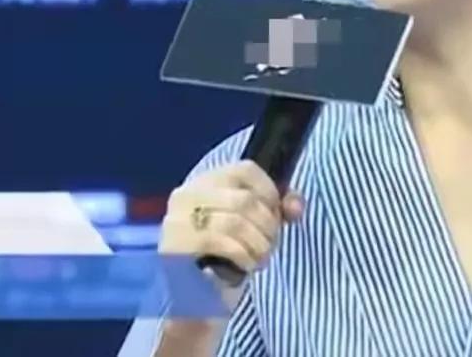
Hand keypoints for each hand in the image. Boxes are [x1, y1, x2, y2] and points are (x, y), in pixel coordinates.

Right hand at [158, 161, 303, 307]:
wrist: (195, 302)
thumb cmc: (227, 257)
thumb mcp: (255, 227)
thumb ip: (278, 210)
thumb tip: (296, 205)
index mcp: (204, 183)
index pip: (245, 170)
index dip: (270, 191)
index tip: (277, 215)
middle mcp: (185, 196)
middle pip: (244, 199)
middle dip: (268, 225)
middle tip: (271, 244)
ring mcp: (177, 221)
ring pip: (235, 221)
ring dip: (258, 244)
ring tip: (261, 257)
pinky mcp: (175, 248)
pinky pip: (222, 244)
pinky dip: (243, 256)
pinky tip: (246, 266)